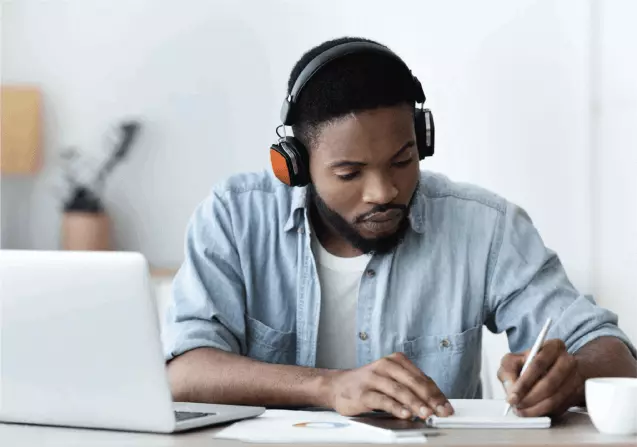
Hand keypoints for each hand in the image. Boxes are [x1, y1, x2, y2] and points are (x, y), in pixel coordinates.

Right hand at [325, 352, 453, 418]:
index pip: (422, 378)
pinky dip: (396, 407)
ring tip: (427, 414)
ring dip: (415, 403)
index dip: (437, 394)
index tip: (446, 408)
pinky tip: (405, 414)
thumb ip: (410, 388)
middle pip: (413, 383)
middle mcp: (386, 365)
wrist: (338, 385)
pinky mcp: (364, 392)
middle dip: (430, 399)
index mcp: (396, 361)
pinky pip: (383, 400)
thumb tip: (435, 402)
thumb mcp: (391, 380)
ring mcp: (374, 378)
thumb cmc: (369, 384)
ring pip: (399, 391)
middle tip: (441, 412)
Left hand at [498, 339, 584, 416]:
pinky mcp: (577, 394)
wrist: (553, 370)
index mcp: (553, 347)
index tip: (513, 395)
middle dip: (529, 398)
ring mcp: (576, 378)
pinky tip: (532, 411)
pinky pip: (560, 407)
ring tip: (522, 410)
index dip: (524, 382)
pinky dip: (544, 411)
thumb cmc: (530, 364)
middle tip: (517, 405)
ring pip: (555, 398)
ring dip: (536, 408)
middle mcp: (568, 361)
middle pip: (549, 383)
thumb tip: (512, 388)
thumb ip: (508, 369)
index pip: (538, 364)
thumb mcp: (514, 360)